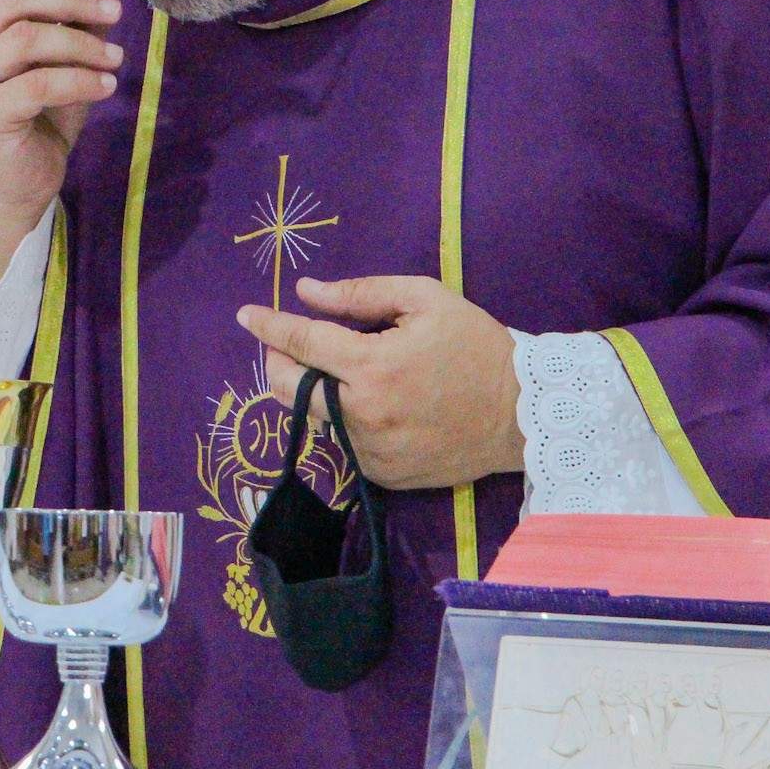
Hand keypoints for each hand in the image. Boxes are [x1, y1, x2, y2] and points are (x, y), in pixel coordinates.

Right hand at [0, 0, 124, 339]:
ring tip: (116, 59)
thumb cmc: (38, 117)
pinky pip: (39, 84)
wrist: (15, 184)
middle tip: (116, 12)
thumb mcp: (64, 61)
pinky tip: (105, 86)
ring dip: (82, 44)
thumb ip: (80, 23)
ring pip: (29, 38)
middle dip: (75, 0)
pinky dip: (79, 81)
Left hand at [237, 275, 524, 489]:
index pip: (300, 343)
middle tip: (293, 344)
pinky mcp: (381, 475)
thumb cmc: (475, 346)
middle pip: (289, 389)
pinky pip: (343, 441)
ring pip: (314, 416)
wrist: (523, 414)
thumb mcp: (425, 300)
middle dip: (279, 361)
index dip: (268, 326)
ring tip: (348, 370)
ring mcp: (370, 450)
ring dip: (316, 389)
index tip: (246, 315)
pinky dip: (344, 418)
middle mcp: (362, 414)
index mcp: (372, 366)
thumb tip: (306, 292)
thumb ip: (360, 294)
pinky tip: (376, 402)